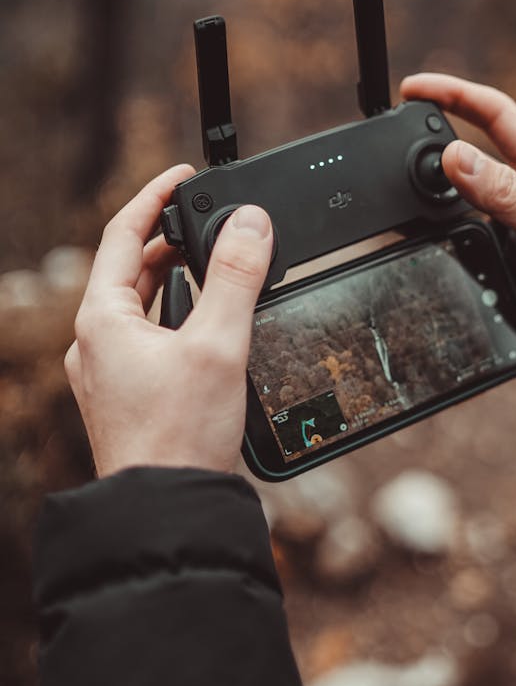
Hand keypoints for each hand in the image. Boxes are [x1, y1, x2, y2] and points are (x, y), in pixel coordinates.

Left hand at [65, 165, 273, 476]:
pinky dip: (177, 318)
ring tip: (215, 265)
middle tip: (210, 219)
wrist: (166, 509)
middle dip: (171, 240)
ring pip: (139, 307)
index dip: (156, 197)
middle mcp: (95, 344)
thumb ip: (235, 277)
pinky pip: (148, 339)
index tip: (186, 176)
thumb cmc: (179, 436)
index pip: (124, 234)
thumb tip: (250, 222)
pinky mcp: (128, 398)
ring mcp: (107, 374)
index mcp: (101, 320)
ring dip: (175, 280)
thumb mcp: (218, 345)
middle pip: (130, 270)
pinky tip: (210, 329)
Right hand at [401, 73, 515, 378]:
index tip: (414, 88)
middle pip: (468, 158)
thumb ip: (507, 195)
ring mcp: (509, 235)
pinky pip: (457, 251)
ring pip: (455, 209)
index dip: (456, 95)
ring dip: (428, 204)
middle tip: (394, 139)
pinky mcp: (498, 270)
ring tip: (397, 200)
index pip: (496, 116)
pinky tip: (416, 251)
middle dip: (431, 143)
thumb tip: (455, 156)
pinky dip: (434, 248)